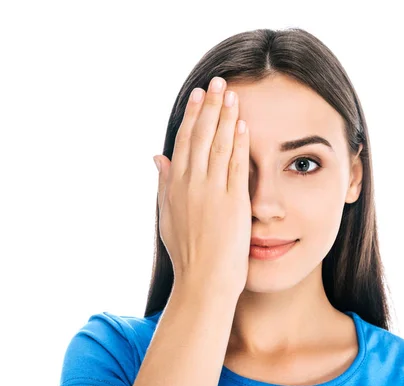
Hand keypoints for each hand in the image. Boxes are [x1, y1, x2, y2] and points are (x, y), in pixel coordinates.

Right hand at [153, 76, 250, 296]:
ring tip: (232, 93)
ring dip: (225, 117)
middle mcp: (191, 185)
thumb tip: (157, 157)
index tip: (199, 95)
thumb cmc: (189, 255)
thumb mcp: (168, 217)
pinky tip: (243, 124)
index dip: (192, 116)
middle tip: (218, 81)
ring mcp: (211, 193)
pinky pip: (235, 166)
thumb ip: (164, 185)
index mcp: (175, 187)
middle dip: (210, 107)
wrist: (204, 283)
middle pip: (200, 137)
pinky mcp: (232, 202)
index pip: (183, 143)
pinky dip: (238, 143)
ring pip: (217, 146)